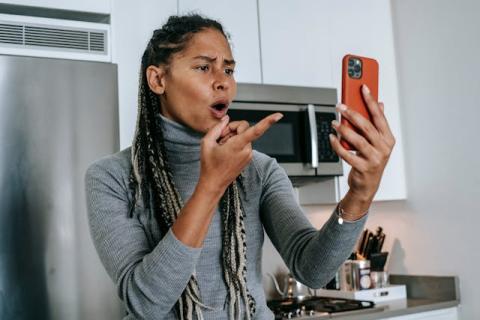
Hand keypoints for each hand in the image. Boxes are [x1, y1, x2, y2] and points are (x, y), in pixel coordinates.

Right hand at [199, 113, 282, 193]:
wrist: (213, 183)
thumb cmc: (209, 165)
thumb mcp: (206, 143)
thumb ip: (217, 127)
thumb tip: (226, 119)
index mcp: (238, 146)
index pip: (256, 131)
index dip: (268, 121)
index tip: (279, 115)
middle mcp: (247, 150)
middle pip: (244, 128)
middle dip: (232, 128)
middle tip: (220, 137)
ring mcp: (248, 155)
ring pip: (244, 135)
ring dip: (232, 137)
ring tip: (222, 147)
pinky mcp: (248, 157)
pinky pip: (244, 143)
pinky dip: (235, 143)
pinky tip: (226, 151)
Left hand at [329, 85, 395, 214]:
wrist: (367, 185)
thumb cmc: (370, 160)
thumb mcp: (377, 142)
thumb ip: (377, 124)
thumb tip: (380, 104)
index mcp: (388, 138)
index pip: (379, 116)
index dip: (371, 101)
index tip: (363, 87)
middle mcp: (383, 148)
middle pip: (367, 126)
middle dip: (352, 114)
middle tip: (340, 106)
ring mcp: (374, 159)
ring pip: (357, 140)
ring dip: (343, 129)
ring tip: (334, 122)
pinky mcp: (363, 168)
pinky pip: (347, 154)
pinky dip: (337, 145)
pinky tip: (332, 137)